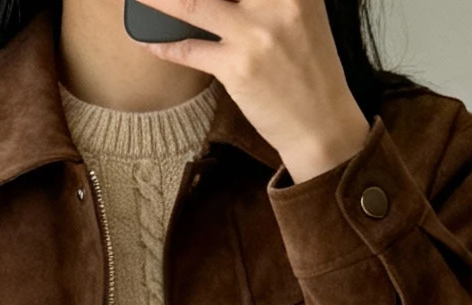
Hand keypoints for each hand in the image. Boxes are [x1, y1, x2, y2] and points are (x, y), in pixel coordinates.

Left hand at [141, 0, 370, 183]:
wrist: (322, 125)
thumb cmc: (308, 69)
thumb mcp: (299, 15)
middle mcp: (277, 0)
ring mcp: (256, 33)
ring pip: (192, 4)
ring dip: (158, 0)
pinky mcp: (239, 67)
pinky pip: (190, 50)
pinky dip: (165, 45)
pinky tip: (149, 41)